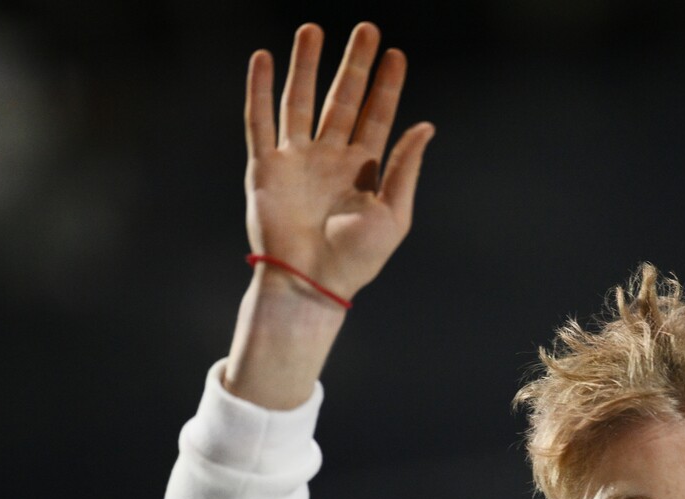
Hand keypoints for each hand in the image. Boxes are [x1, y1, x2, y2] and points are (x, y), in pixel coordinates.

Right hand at [244, 22, 433, 302]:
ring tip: (313, 30)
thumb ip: (405, 168)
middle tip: (366, 29)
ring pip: (300, 101)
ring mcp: (296, 160)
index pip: (376, 116)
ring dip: (306, 66)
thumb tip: (426, 126)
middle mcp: (329, 158)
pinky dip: (258, 90)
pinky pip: (260, 121)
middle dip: (353, 65)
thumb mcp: (394, 214)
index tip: (396, 54)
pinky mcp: (265, 168)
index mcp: (363, 169)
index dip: (386, 85)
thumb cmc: (356, 259)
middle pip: (342, 99)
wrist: (312, 282)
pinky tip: (262, 59)